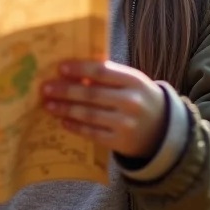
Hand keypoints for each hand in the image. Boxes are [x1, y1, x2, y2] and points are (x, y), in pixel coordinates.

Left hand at [41, 60, 165, 158]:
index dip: (79, 69)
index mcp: (134, 80)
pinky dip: (76, 127)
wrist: (164, 129)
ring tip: (49, 105)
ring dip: (65, 109)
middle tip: (45, 88)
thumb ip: (109, 74)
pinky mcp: (121, 142)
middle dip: (65, 91)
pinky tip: (63, 121)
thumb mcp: (131, 81)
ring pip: (89, 115)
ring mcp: (126, 124)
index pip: (102, 71)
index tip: (60, 68)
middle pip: (91, 95)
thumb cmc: (139, 97)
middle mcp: (131, 102)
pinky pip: (93, 133)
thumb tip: (74, 67)